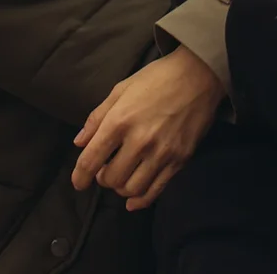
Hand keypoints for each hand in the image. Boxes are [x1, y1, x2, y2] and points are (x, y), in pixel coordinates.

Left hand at [72, 47, 221, 210]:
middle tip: (105, 170)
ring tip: (122, 177)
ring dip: (121, 188)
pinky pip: (156, 191)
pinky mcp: (179, 160)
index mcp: (120, 121)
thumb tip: (80, 143)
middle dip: (103, 179)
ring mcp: (161, 153)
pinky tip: (133, 200)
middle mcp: (139, 141)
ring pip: (132, 189)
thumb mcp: (120, 89)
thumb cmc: (156, 79)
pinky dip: (141, 200)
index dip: (80, 177)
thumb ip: (97, 117)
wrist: (198, 76)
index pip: (91, 160)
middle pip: (111, 179)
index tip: (78, 183)